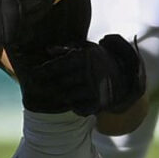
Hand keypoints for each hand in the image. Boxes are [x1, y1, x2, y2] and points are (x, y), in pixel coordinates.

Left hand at [12, 34, 145, 116]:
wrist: (124, 77)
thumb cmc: (99, 60)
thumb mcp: (86, 49)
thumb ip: (66, 49)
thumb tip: (47, 50)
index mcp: (86, 58)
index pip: (58, 66)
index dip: (43, 71)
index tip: (33, 74)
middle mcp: (91, 73)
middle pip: (60, 83)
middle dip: (47, 85)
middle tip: (38, 87)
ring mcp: (96, 90)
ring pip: (67, 96)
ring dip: (60, 96)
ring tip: (56, 93)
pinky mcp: (100, 104)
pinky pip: (79, 108)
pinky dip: (74, 106)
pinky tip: (73, 101)